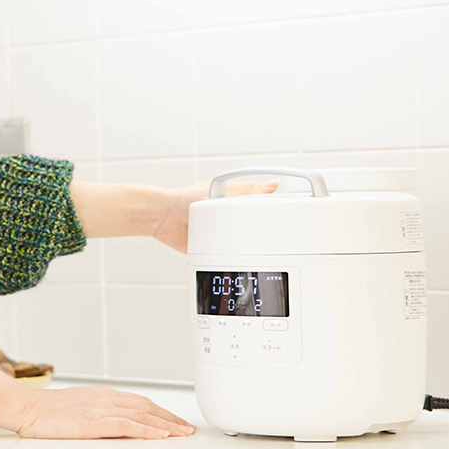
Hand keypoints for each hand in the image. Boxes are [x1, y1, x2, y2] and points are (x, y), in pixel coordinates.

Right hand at [15, 385, 196, 438]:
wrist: (27, 408)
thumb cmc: (46, 411)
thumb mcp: (77, 407)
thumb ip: (98, 412)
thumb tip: (113, 423)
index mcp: (102, 395)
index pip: (140, 402)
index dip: (161, 412)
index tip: (175, 421)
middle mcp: (106, 399)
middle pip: (147, 407)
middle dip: (170, 418)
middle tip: (187, 429)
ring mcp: (100, 410)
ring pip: (142, 415)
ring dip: (166, 425)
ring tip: (182, 434)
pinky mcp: (93, 423)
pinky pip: (126, 425)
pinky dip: (146, 429)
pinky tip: (159, 435)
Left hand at [149, 178, 278, 253]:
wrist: (162, 218)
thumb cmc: (185, 199)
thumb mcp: (221, 191)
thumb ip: (247, 190)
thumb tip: (274, 185)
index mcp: (233, 204)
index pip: (259, 209)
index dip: (272, 217)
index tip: (286, 221)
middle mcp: (228, 221)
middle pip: (253, 231)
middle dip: (263, 238)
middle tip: (274, 243)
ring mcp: (219, 238)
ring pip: (241, 248)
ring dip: (247, 252)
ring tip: (259, 254)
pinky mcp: (210, 251)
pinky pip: (224, 258)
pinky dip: (231, 262)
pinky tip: (239, 263)